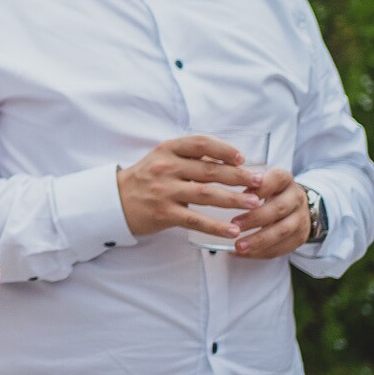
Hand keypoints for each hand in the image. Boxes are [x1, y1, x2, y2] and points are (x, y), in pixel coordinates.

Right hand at [116, 135, 261, 239]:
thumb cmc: (145, 179)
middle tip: (259, 182)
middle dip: (238, 176)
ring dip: (234, 199)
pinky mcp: (164, 213)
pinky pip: (196, 219)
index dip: (224, 149)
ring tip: (254, 203)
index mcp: (167, 150)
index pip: (200, 143)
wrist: (114, 201)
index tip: (242, 158)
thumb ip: (189, 158)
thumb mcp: (162, 159)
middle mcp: (166, 167)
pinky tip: (232, 230)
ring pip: (207, 194)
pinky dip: (216, 226)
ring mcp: (164, 190)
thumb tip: (226, 160)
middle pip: (209, 170)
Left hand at [231, 168, 310, 259]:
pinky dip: (260, 253)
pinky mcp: (300, 237)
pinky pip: (281, 248)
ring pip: (281, 231)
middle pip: (279, 208)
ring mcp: (301, 219)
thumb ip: (246, 181)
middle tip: (234, 225)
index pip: (277, 179)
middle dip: (255, 218)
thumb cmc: (269, 192)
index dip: (261, 187)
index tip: (243, 194)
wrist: (294, 207)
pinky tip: (243, 254)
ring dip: (258, 240)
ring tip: (238, 246)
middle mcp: (297, 198)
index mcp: (285, 180)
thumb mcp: (261, 181)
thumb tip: (225, 185)